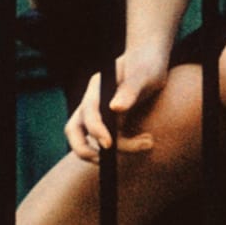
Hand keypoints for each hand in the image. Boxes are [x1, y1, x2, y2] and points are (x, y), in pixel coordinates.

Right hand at [67, 43, 170, 161]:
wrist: (151, 62)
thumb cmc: (147, 64)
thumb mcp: (143, 75)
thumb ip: (130, 90)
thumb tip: (115, 108)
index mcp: (97, 87)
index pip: (88, 112)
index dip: (96, 130)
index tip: (109, 144)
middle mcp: (93, 102)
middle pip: (74, 130)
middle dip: (84, 150)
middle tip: (105, 162)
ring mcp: (99, 114)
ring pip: (91, 140)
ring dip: (117, 149)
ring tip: (148, 143)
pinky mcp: (110, 123)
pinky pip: (111, 141)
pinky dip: (126, 146)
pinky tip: (147, 141)